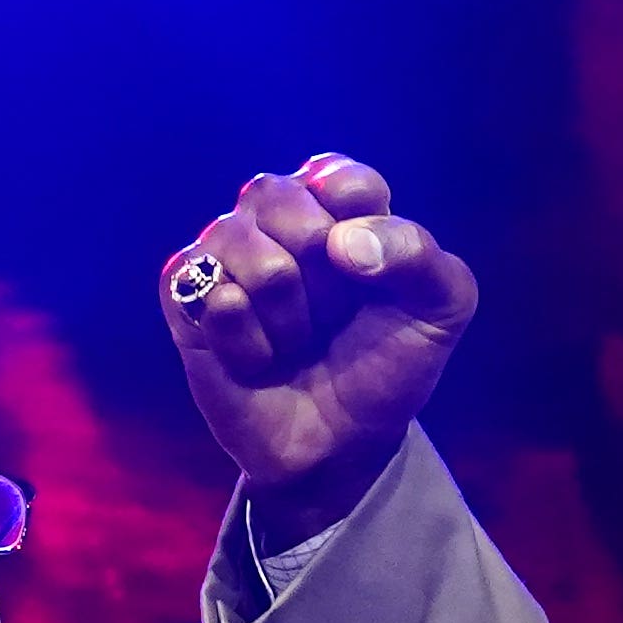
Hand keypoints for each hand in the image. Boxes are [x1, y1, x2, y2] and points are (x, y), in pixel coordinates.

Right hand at [162, 156, 478, 511]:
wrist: (340, 444)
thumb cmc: (387, 365)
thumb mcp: (439, 310)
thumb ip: (417, 256)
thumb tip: (341, 242)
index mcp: (337, 202)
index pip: (341, 179)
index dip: (361, 230)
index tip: (372, 279)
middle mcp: (274, 214)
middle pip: (281, 199)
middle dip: (322, 278)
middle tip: (331, 318)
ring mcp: (224, 252)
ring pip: (246, 249)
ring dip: (286, 316)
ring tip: (295, 341)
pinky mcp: (184, 293)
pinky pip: (215, 297)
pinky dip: (249, 343)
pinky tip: (258, 360)